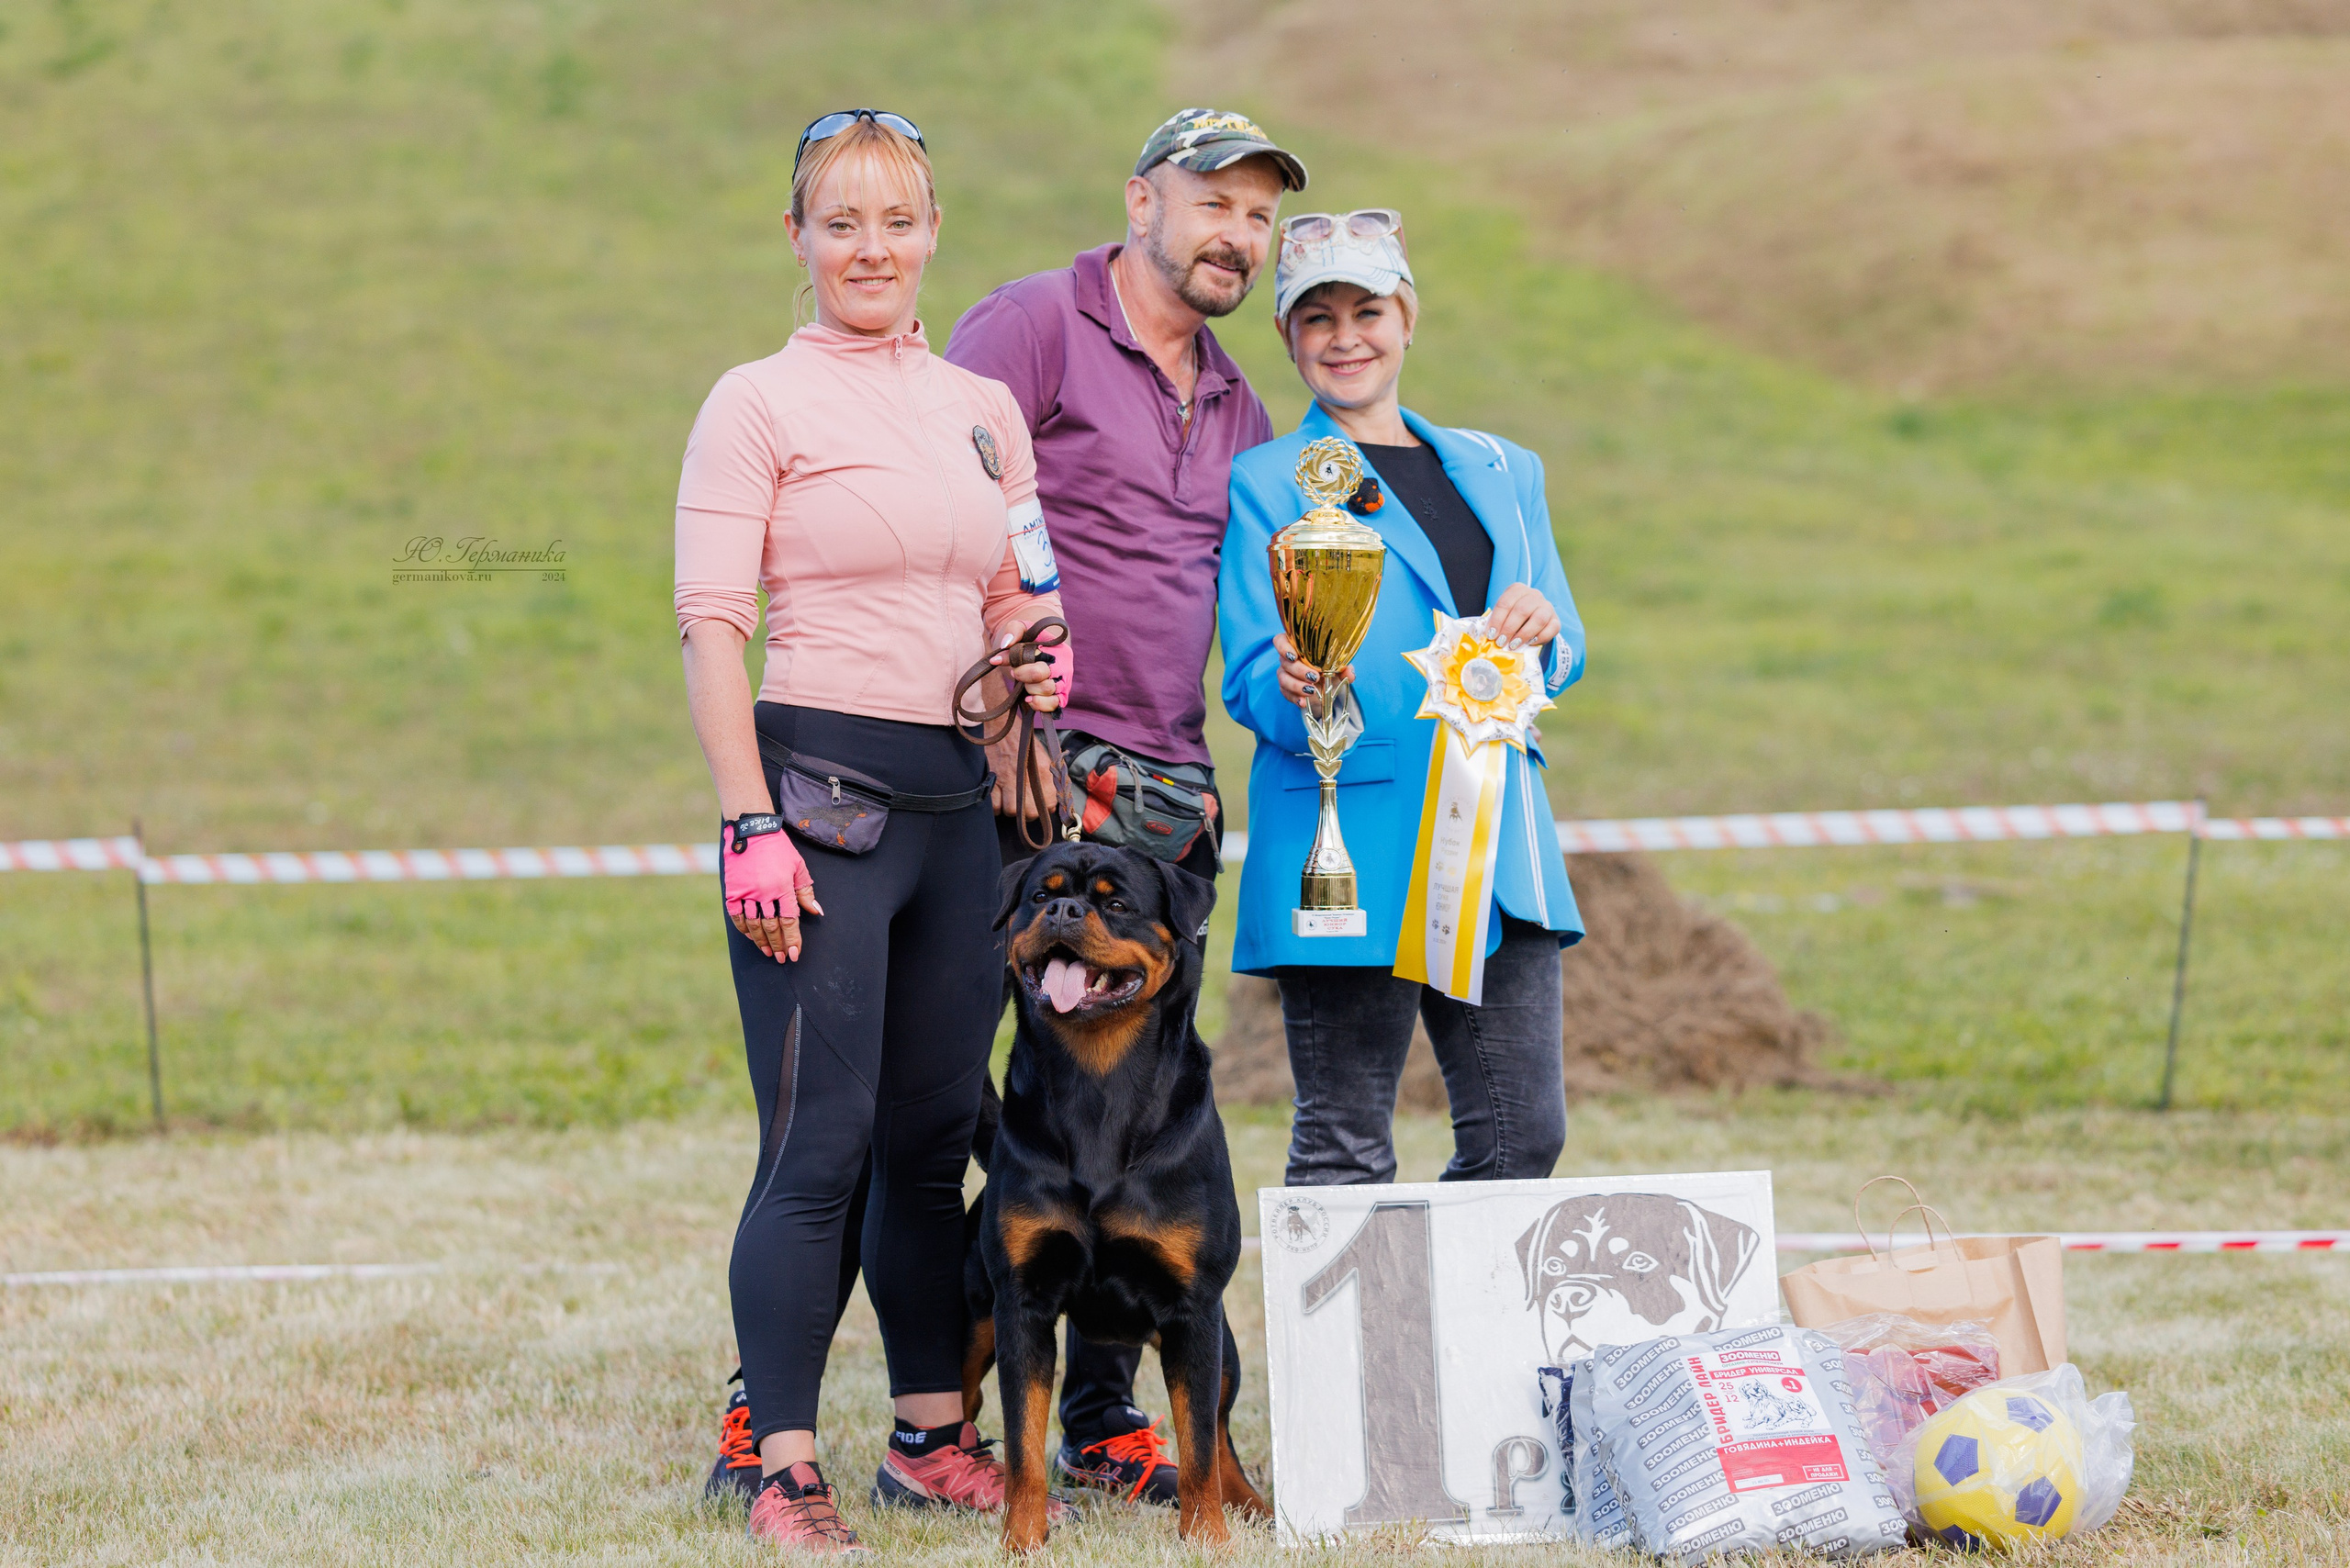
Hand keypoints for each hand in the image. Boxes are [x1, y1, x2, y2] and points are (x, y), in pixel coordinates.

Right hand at [722, 828, 822, 962]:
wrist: (752, 831)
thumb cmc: (779, 849)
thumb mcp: (798, 867)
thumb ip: (806, 891)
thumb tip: (816, 912)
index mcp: (783, 887)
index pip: (789, 921)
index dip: (792, 940)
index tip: (794, 954)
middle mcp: (764, 893)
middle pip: (772, 926)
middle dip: (778, 945)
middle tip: (781, 958)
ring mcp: (746, 892)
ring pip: (754, 924)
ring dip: (761, 941)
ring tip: (768, 952)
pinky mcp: (733, 890)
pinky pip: (737, 915)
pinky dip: (743, 928)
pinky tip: (750, 936)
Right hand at [987, 727, 1060, 821]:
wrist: (1001, 725)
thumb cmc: (1023, 741)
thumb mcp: (1044, 755)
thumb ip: (1051, 778)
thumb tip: (1053, 802)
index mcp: (1044, 772)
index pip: (1050, 805)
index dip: (1045, 807)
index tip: (1040, 802)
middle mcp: (1028, 779)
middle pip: (1031, 814)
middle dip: (1027, 812)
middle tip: (1023, 803)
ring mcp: (1008, 781)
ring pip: (1011, 811)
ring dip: (1009, 808)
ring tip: (1008, 798)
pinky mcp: (991, 781)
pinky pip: (994, 806)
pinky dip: (995, 805)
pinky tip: (997, 797)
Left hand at [990, 618, 1065, 712]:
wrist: (1039, 648)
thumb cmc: (1031, 638)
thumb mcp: (1022, 628)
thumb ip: (1013, 631)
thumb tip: (1005, 645)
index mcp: (1061, 652)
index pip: (1042, 666)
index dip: (1023, 669)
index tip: (1013, 664)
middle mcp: (1066, 669)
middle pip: (1046, 685)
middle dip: (1025, 680)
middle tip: (1015, 673)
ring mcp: (1064, 685)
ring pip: (1049, 696)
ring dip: (1031, 691)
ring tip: (1025, 683)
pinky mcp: (1061, 696)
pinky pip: (1054, 706)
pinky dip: (1040, 705)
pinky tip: (1030, 699)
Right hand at [1275, 631, 1352, 711]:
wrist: (1327, 689)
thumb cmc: (1329, 671)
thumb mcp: (1338, 668)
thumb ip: (1343, 668)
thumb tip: (1349, 672)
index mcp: (1297, 647)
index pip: (1280, 641)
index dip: (1283, 647)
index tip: (1294, 656)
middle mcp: (1288, 659)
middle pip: (1285, 662)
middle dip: (1299, 670)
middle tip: (1315, 677)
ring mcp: (1285, 674)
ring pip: (1283, 678)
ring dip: (1297, 685)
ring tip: (1311, 691)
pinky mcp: (1286, 689)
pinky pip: (1286, 693)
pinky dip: (1295, 698)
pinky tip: (1303, 702)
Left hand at [1484, 584, 1560, 651]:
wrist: (1532, 620)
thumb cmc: (1513, 618)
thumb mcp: (1503, 615)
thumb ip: (1496, 622)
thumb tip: (1488, 636)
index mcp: (1517, 590)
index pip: (1505, 603)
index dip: (1497, 620)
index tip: (1491, 635)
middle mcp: (1534, 595)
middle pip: (1522, 610)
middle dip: (1509, 628)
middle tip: (1501, 642)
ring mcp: (1547, 606)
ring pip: (1539, 618)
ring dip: (1524, 634)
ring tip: (1514, 645)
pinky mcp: (1556, 619)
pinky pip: (1552, 628)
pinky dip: (1541, 637)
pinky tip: (1531, 643)